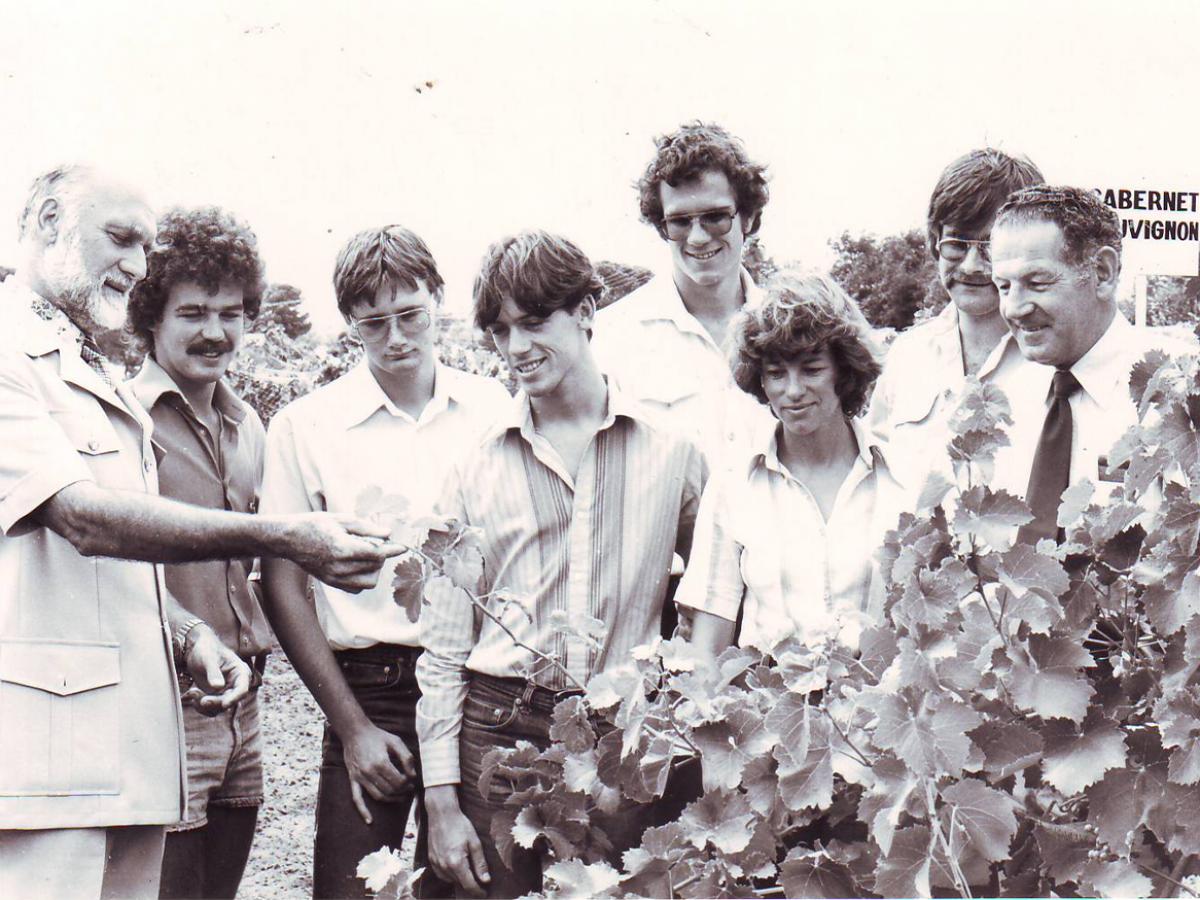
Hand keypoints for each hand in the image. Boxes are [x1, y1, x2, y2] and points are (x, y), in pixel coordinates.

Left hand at [184, 625, 251, 714]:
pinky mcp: (215, 697)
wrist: (197, 651)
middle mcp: (236, 684)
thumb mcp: (208, 658)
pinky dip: (200, 706)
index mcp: (240, 672)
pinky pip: (210, 709)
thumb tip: (218, 687)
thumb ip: (213, 672)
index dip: (234, 698)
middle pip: (230, 701)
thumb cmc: (206, 649)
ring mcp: (226, 692)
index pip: (242, 689)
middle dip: (213, 702)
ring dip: (204, 705)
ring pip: (219, 708)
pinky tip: (191, 694)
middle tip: (196, 696)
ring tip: (191, 692)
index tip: (224, 704)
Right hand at [284, 514, 404, 592]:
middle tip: (374, 542)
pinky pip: (357, 587)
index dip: (392, 550)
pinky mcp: (331, 583)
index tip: (402, 547)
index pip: (377, 553)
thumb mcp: (341, 519)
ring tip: (365, 554)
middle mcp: (340, 567)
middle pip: (375, 567)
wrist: (289, 539)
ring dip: (374, 569)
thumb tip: (388, 533)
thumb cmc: (314, 524)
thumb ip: (366, 528)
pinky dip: (363, 578)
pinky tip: (357, 564)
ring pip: (369, 581)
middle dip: (381, 555)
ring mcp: (335, 578)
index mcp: (343, 548)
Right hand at [342, 723, 417, 824]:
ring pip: (378, 796)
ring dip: (392, 799)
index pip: (399, 781)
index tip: (412, 780)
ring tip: (401, 797)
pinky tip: (370, 821)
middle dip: (402, 791)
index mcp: (381, 762)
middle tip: (409, 788)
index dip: (408, 783)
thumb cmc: (377, 736)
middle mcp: (369, 772)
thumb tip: (413, 775)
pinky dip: (363, 811)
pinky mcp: (353, 780)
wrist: (355, 732)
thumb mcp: (395, 741)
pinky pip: (357, 799)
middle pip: (390, 790)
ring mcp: (360, 777)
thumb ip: (406, 757)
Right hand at [426, 786, 490, 896]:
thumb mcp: (475, 843)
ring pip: (450, 879)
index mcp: (456, 862)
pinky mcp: (431, 859)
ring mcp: (436, 863)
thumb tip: (486, 880)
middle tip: (480, 878)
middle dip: (470, 883)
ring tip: (468, 869)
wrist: (442, 814)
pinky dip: (450, 874)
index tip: (485, 894)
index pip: (469, 885)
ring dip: (460, 878)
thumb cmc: (460, 825)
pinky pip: (442, 874)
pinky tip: (456, 866)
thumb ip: (480, 863)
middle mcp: (444, 866)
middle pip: (459, 883)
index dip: (478, 892)